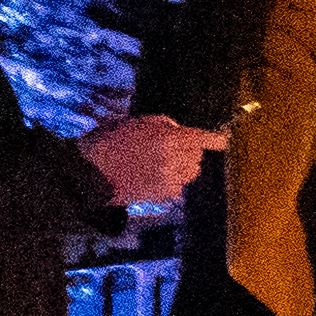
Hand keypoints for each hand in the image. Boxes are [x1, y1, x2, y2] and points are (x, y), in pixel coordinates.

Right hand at [79, 110, 216, 208]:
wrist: (92, 170)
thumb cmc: (111, 140)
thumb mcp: (137, 122)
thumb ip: (164, 125)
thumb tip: (180, 132)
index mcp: (168, 138)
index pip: (203, 139)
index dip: (216, 140)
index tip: (224, 140)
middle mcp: (173, 159)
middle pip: (197, 157)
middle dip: (189, 152)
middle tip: (170, 149)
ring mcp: (168, 178)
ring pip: (191, 173)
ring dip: (183, 167)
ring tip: (162, 163)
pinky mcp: (161, 194)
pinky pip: (179, 187)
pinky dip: (173, 182)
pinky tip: (156, 176)